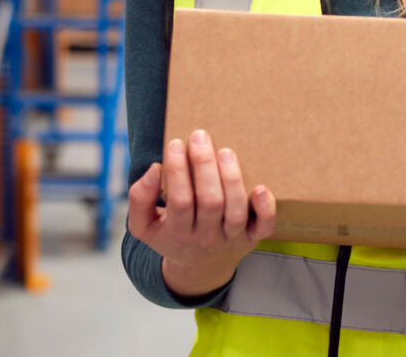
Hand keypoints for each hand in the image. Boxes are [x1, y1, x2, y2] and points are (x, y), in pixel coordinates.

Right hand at [127, 129, 275, 297]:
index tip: (176, 143)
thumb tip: (154, 169)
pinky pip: (264, 227)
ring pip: (236, 211)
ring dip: (232, 179)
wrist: (199, 268)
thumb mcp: (144, 225)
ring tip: (225, 151)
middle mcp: (206, 237)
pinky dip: (265, 208)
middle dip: (205, 166)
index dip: (178, 171)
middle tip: (200, 137)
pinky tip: (260, 187)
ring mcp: (231, 238)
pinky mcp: (253, 238)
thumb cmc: (172, 235)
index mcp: (178, 233)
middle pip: (210, 202)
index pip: (179, 201)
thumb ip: (140, 198)